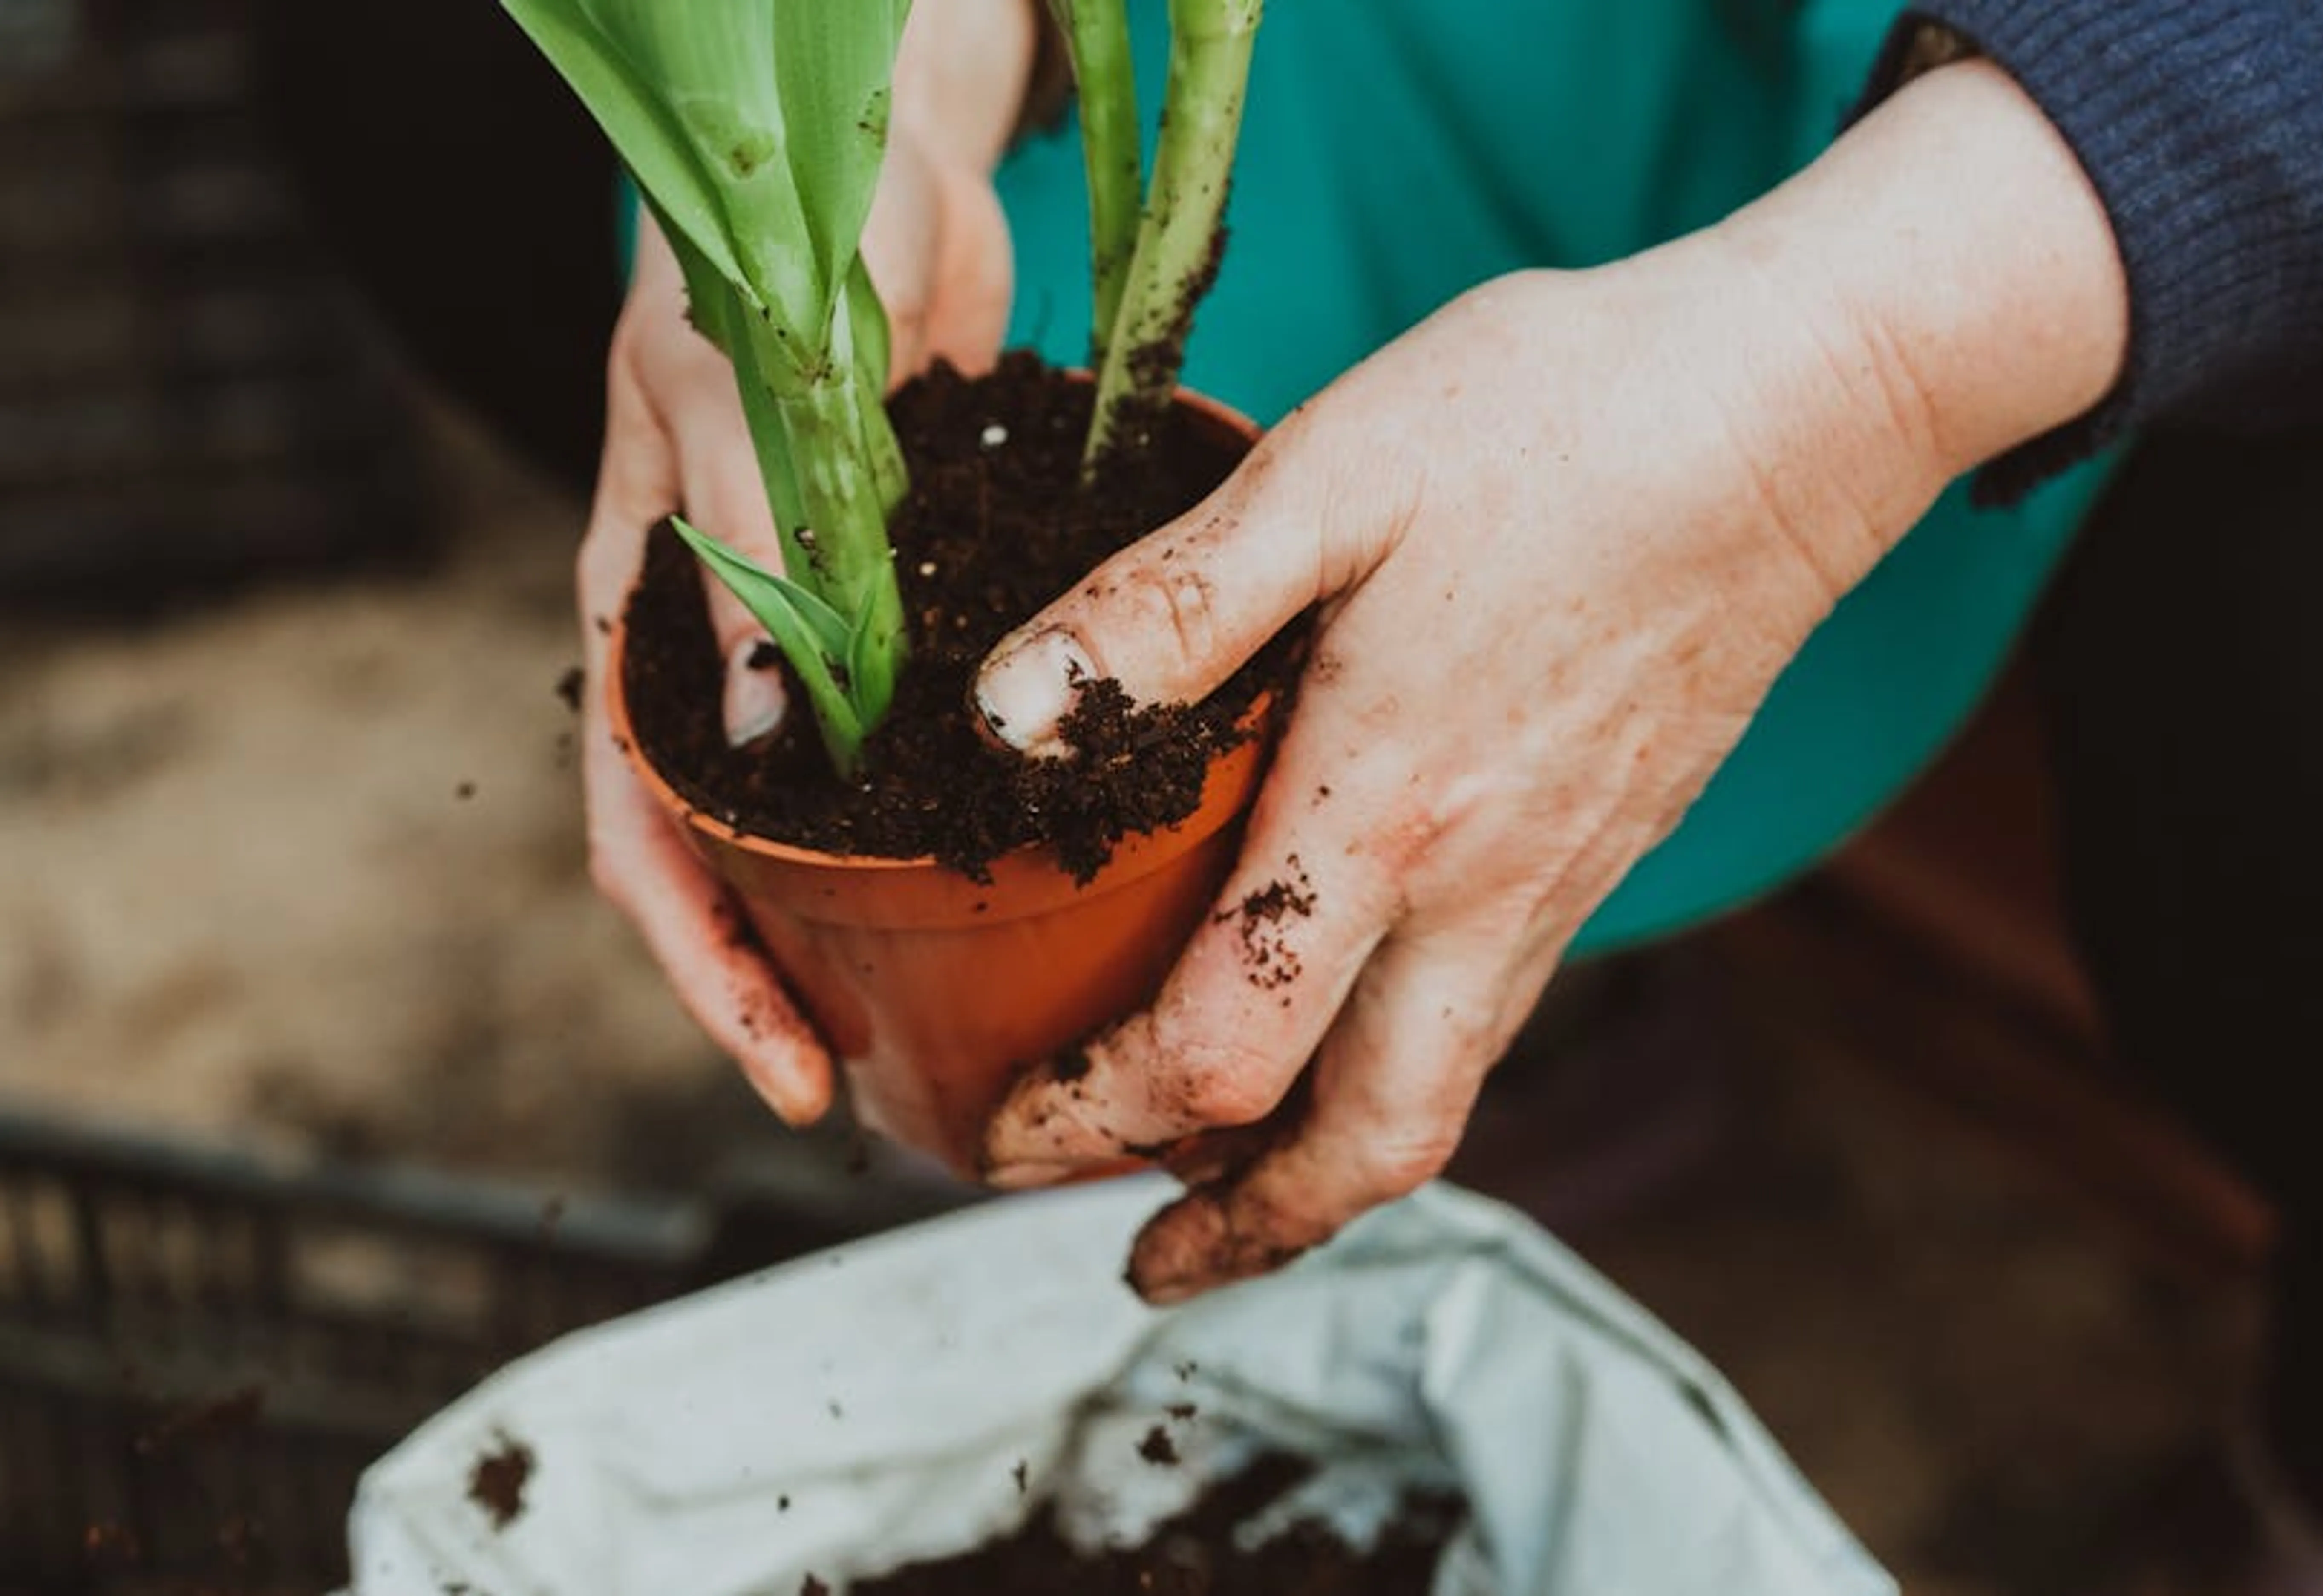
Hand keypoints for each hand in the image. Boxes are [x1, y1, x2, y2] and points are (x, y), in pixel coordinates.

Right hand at [578, 0, 1030, 1124]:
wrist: (880, 160)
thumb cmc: (773, 251)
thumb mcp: (738, 396)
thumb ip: (751, 554)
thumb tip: (764, 739)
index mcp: (643, 617)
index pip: (643, 836)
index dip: (705, 968)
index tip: (784, 1071)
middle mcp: (724, 650)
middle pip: (737, 859)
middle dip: (792, 978)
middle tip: (890, 1084)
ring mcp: (819, 635)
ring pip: (830, 818)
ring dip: (878, 918)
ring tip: (968, 1015)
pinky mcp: (911, 602)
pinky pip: (922, 735)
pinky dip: (956, 808)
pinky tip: (1036, 866)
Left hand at [973, 59, 2128, 1298]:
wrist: (1791, 409)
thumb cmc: (1559, 421)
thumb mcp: (1332, 477)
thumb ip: (1166, 610)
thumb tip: (1004, 717)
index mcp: (1388, 810)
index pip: (1222, 1052)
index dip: (1093, 1122)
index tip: (1002, 1138)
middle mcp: (1482, 889)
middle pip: (1363, 1148)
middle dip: (1237, 1232)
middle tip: (1137, 1262)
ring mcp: (1557, 885)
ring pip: (1433, 1100)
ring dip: (1314, 1173)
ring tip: (1216, 1182)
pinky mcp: (1599, 852)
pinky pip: (1485, 1018)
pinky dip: (1391, 1072)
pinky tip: (1339, 1019)